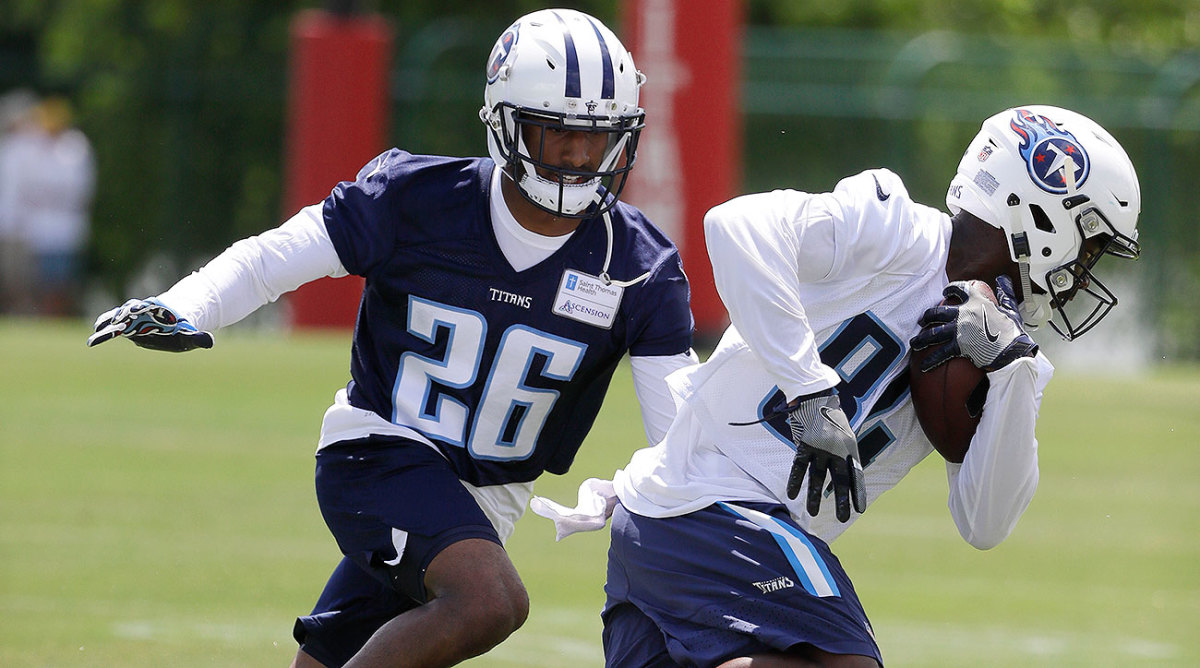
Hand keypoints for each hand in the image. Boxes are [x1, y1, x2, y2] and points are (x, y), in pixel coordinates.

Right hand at [87, 298, 213, 351]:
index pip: (145, 314)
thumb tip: (210, 342)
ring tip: (98, 329)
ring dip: (109, 321)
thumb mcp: (190, 336)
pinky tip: (96, 330)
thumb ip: (198, 338)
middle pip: (128, 313)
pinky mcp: (127, 324)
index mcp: (156, 314)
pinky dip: (106, 323)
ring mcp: (133, 317)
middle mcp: (143, 313)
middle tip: (105, 326)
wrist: (174, 322)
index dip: (136, 314)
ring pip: (118, 316)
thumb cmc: (181, 330)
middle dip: (118, 318)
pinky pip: (114, 322)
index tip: (128, 316)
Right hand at [785, 389, 866, 521]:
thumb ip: (844, 455)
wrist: (814, 396)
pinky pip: (799, 466)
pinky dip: (796, 480)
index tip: (859, 510)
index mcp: (850, 448)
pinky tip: (793, 495)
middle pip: (840, 479)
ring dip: (815, 496)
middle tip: (844, 519)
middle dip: (842, 500)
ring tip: (813, 512)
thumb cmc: (829, 418)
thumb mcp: (843, 435)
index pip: (856, 474)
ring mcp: (820, 447)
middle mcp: (837, 449)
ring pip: (818, 476)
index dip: (858, 492)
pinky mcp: (804, 443)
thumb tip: (845, 476)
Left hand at [910, 276, 1037, 372]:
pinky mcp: (959, 346)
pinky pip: (940, 353)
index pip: (960, 288)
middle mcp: (964, 313)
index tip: (945, 292)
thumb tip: (1003, 279)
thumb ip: (1005, 293)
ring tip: (915, 343)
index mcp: (977, 301)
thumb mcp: (1011, 308)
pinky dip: (930, 360)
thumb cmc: (1014, 331)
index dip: (950, 289)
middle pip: (937, 312)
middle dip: (927, 316)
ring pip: (933, 332)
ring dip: (921, 338)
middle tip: (922, 321)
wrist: (1013, 351)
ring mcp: (960, 329)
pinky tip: (924, 365)